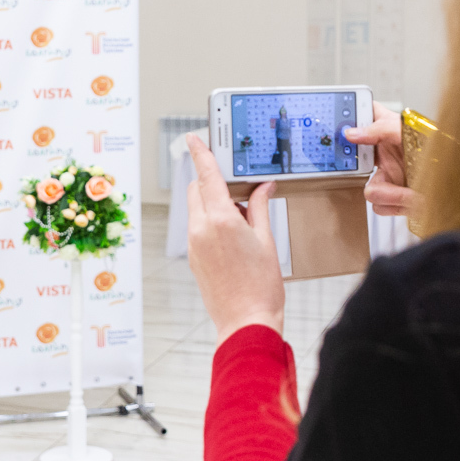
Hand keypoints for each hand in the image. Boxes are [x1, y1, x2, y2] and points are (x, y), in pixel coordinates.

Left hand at [185, 134, 284, 344]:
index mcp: (220, 220)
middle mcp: (201, 229)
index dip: (200, 153)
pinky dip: (211, 222)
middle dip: (212, 183)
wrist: (246, 322)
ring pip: (197, 209)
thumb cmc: (261, 286)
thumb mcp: (266, 240)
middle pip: (197, 190)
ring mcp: (193, 244)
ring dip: (213, 203)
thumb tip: (262, 188)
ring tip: (243, 221)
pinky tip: (234, 237)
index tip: (193, 138)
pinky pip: (198, 228)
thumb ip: (259, 208)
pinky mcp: (193, 258)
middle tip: (239, 189)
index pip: (207, 176)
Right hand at [345, 101, 418, 216]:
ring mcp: (390, 175)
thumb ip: (381, 129)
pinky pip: (381, 206)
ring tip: (411, 192)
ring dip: (390, 195)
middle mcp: (386, 152)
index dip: (348, 117)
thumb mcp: (411, 132)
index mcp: (388, 129)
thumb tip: (353, 131)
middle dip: (366, 172)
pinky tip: (413, 199)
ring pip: (370, 190)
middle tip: (379, 171)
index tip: (343, 127)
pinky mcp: (395, 197)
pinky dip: (397, 206)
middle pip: (356, 160)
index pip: (363, 114)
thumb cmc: (445, 150)